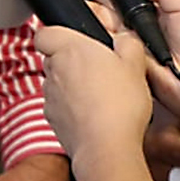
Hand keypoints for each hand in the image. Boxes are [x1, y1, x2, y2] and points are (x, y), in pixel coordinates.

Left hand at [32, 8, 151, 170]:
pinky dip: (71, 108)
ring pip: (57, 83)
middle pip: (54, 58)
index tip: (74, 41)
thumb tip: (124, 38)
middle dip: (72, 62)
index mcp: (69, 48)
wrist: (106, 147)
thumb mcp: (135, 65)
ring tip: (99, 96)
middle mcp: (53, 70)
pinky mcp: (52, 118)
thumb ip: (128, 43)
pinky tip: (94, 115)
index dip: (57, 35)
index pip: (44, 33)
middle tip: (98, 71)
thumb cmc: (119, 105)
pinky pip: (59, 106)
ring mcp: (50, 95)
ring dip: (72, 86)